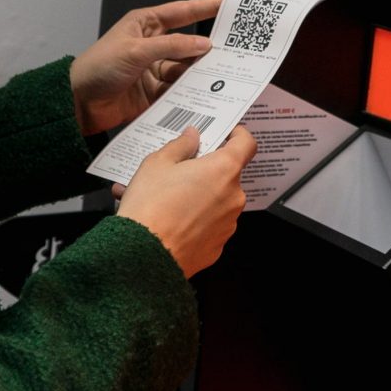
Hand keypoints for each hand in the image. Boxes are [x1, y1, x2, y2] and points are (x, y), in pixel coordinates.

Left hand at [71, 0, 220, 135]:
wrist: (77, 103)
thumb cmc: (97, 68)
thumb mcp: (136, 51)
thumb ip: (172, 46)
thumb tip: (203, 43)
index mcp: (145, 25)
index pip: (183, 12)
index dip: (206, 7)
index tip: (228, 5)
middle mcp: (152, 45)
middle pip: (188, 44)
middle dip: (207, 48)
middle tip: (234, 49)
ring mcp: (153, 69)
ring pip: (185, 69)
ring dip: (199, 73)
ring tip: (219, 75)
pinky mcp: (153, 92)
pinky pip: (178, 90)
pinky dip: (189, 92)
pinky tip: (201, 94)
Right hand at [116, 126, 256, 276]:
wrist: (144, 256)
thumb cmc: (151, 204)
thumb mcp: (157, 164)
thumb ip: (180, 145)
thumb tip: (193, 135)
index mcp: (224, 170)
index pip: (246, 144)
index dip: (237, 135)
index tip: (226, 134)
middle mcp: (233, 197)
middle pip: (226, 176)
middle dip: (205, 171)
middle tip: (178, 171)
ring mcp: (228, 224)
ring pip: (216, 202)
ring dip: (197, 197)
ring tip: (163, 199)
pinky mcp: (217, 247)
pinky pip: (208, 226)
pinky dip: (194, 221)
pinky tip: (167, 221)